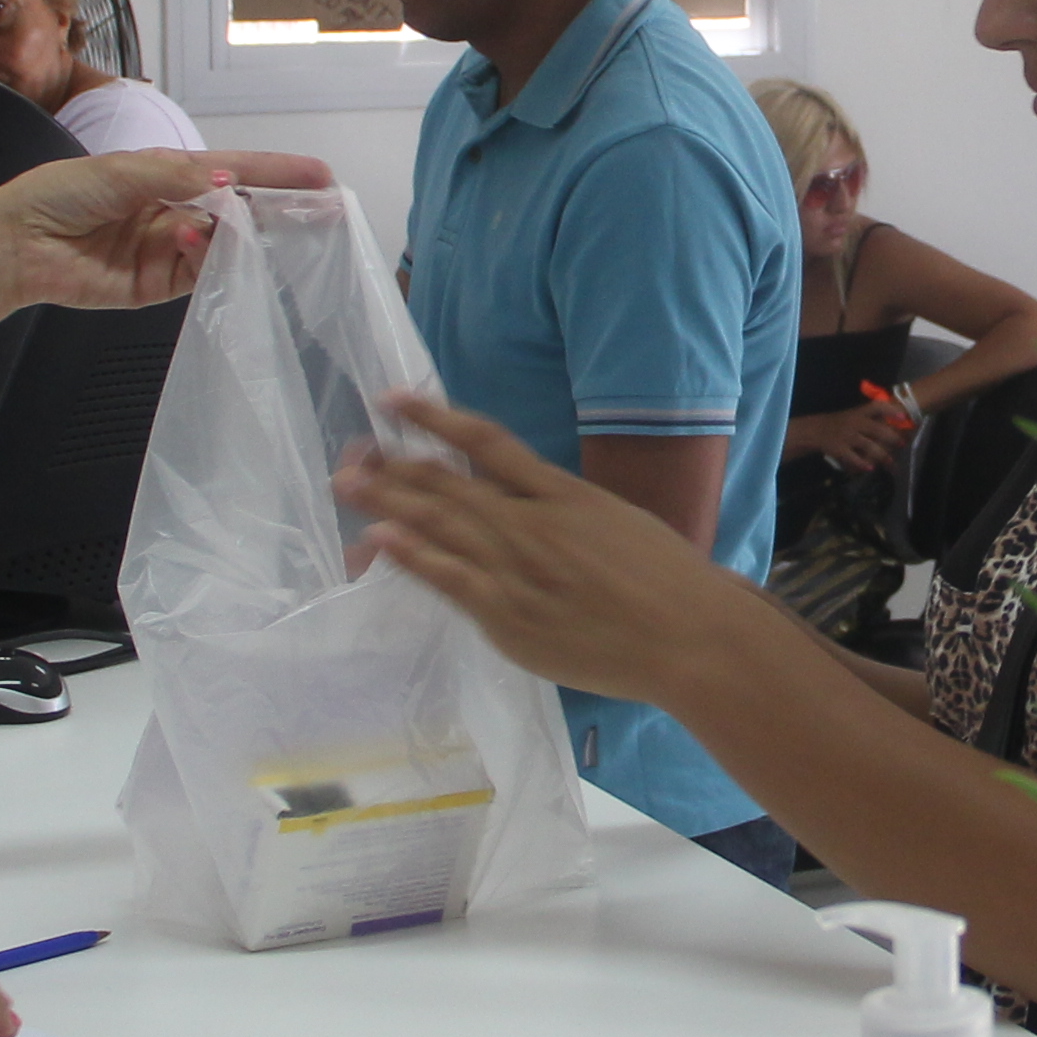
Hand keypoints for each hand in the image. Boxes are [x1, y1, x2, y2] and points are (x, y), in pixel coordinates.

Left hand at [0, 151, 336, 314]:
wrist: (16, 243)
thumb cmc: (61, 194)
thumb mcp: (122, 172)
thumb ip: (176, 178)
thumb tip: (226, 181)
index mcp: (170, 175)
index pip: (235, 171)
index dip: (278, 172)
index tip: (320, 175)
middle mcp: (177, 211)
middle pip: (240, 212)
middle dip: (278, 208)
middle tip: (319, 210)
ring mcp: (170, 250)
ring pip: (224, 245)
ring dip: (237, 233)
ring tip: (246, 222)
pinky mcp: (158, 287)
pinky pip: (197, 275)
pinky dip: (204, 257)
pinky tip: (192, 238)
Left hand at [339, 393, 753, 708]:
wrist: (689, 636)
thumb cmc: (669, 582)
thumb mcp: (620, 521)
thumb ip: (570, 511)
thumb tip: (533, 501)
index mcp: (563, 493)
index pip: (486, 442)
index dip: (435, 418)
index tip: (396, 400)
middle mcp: (532, 522)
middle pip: (449, 483)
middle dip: (395, 464)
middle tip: (352, 448)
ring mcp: (517, 568)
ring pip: (441, 524)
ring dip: (388, 501)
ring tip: (347, 481)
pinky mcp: (509, 615)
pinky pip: (449, 579)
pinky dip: (413, 555)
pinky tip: (379, 537)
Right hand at [803, 400, 914, 475]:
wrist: (816, 430)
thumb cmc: (840, 422)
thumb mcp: (854, 414)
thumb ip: (871, 417)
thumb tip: (896, 420)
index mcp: (859, 412)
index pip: (877, 406)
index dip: (891, 410)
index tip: (903, 417)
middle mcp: (854, 423)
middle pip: (877, 429)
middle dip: (892, 437)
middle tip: (902, 443)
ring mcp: (847, 436)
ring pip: (868, 446)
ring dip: (882, 455)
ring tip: (890, 461)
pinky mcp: (840, 449)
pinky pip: (854, 458)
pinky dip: (863, 464)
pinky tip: (871, 467)